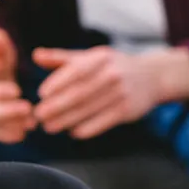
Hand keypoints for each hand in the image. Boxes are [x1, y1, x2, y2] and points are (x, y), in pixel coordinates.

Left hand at [32, 46, 188, 138]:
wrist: (152, 76)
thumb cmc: (112, 66)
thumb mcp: (90, 56)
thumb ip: (61, 58)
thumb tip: (35, 55)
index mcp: (100, 58)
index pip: (76, 70)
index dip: (57, 83)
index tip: (41, 94)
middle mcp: (112, 74)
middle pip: (80, 92)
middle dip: (57, 106)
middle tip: (38, 116)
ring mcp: (121, 93)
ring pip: (89, 109)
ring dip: (66, 120)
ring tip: (49, 127)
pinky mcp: (128, 110)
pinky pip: (103, 122)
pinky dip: (87, 129)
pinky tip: (72, 132)